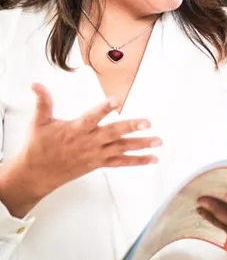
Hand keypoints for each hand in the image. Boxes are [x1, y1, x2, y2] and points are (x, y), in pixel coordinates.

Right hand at [1, 84, 157, 216]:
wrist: (36, 174)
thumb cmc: (38, 147)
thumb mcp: (39, 122)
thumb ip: (43, 102)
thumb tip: (36, 84)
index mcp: (76, 129)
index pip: (91, 117)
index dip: (103, 109)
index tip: (116, 100)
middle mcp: (88, 142)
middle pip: (113, 133)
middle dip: (131, 127)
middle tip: (147, 123)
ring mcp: (95, 154)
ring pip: (121, 148)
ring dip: (141, 145)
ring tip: (158, 141)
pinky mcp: (98, 163)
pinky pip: (121, 163)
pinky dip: (137, 161)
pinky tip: (153, 158)